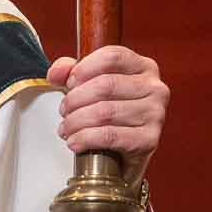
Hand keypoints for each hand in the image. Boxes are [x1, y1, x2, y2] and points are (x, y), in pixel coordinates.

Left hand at [47, 45, 167, 186]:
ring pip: (105, 112)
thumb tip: (56, 73)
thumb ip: (70, 72)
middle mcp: (155, 88)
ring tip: (66, 128)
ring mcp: (155, 114)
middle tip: (64, 110)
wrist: (124, 155)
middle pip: (106, 85)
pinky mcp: (149, 140)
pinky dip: (85, 138)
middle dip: (75, 99)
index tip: (70, 82)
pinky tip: (75, 141)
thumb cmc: (111, 115)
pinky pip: (109, 136)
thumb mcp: (90, 86)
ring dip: (76, 121)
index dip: (84, 68)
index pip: (112, 56)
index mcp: (144, 67)